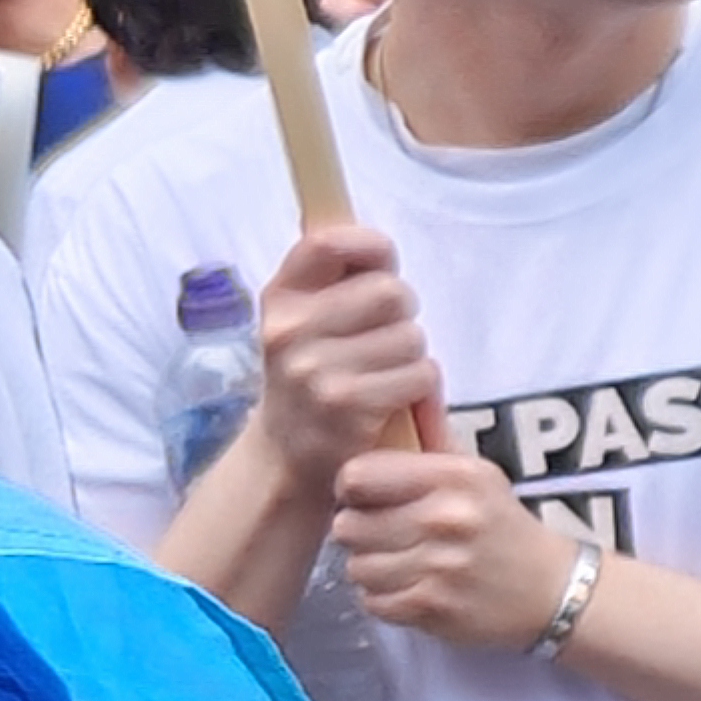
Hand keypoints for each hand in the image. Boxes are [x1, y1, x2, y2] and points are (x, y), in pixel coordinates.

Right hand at [245, 218, 448, 497]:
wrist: (286, 458)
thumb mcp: (303, 322)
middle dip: (402, 314)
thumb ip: (334, 281)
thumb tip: (375, 244)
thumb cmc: (311, 376)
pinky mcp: (347, 406)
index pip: (328, 243)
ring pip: (411, 336)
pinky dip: (418, 388)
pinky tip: (391, 401)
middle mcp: (289, 329)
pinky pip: (419, 375)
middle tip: (384, 339)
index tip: (379, 266)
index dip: (369, 247)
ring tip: (383, 374)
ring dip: (411, 356)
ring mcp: (315, 369)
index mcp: (280, 298)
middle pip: (390, 292)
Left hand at [329, 438, 587, 656]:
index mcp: (454, 477)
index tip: (366, 496)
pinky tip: (409, 586)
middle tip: (382, 533)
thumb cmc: (500, 524)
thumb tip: (409, 389)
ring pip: (356, 567)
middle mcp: (446, 519)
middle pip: (348, 526)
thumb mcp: (475, 472)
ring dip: (370, 567)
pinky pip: (372, 602)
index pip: (357, 475)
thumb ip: (432, 435)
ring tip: (398, 561)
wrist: (551, 589)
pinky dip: (384, 598)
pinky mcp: (433, 608)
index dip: (353, 487)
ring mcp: (439, 568)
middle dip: (359, 531)